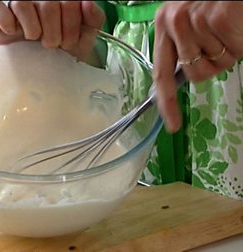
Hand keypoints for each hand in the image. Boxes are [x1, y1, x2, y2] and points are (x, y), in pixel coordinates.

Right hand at [0, 1, 104, 62]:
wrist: (47, 70)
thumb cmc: (65, 51)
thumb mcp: (86, 36)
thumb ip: (94, 17)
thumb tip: (87, 3)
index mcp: (60, 0)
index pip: (67, 0)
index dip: (71, 23)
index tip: (69, 40)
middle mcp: (39, 0)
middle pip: (47, 3)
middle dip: (54, 31)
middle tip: (53, 45)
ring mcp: (17, 6)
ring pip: (22, 3)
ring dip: (32, 28)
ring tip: (34, 39)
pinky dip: (6, 20)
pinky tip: (14, 32)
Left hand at [153, 1, 242, 132]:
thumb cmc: (220, 1)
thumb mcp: (193, 19)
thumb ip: (184, 46)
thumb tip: (187, 76)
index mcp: (165, 22)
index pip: (160, 72)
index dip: (166, 101)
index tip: (172, 124)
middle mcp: (173, 21)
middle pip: (193, 74)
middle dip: (212, 67)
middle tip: (223, 43)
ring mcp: (193, 20)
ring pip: (213, 65)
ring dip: (228, 53)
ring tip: (230, 28)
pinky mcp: (216, 19)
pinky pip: (232, 52)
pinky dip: (241, 44)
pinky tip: (237, 24)